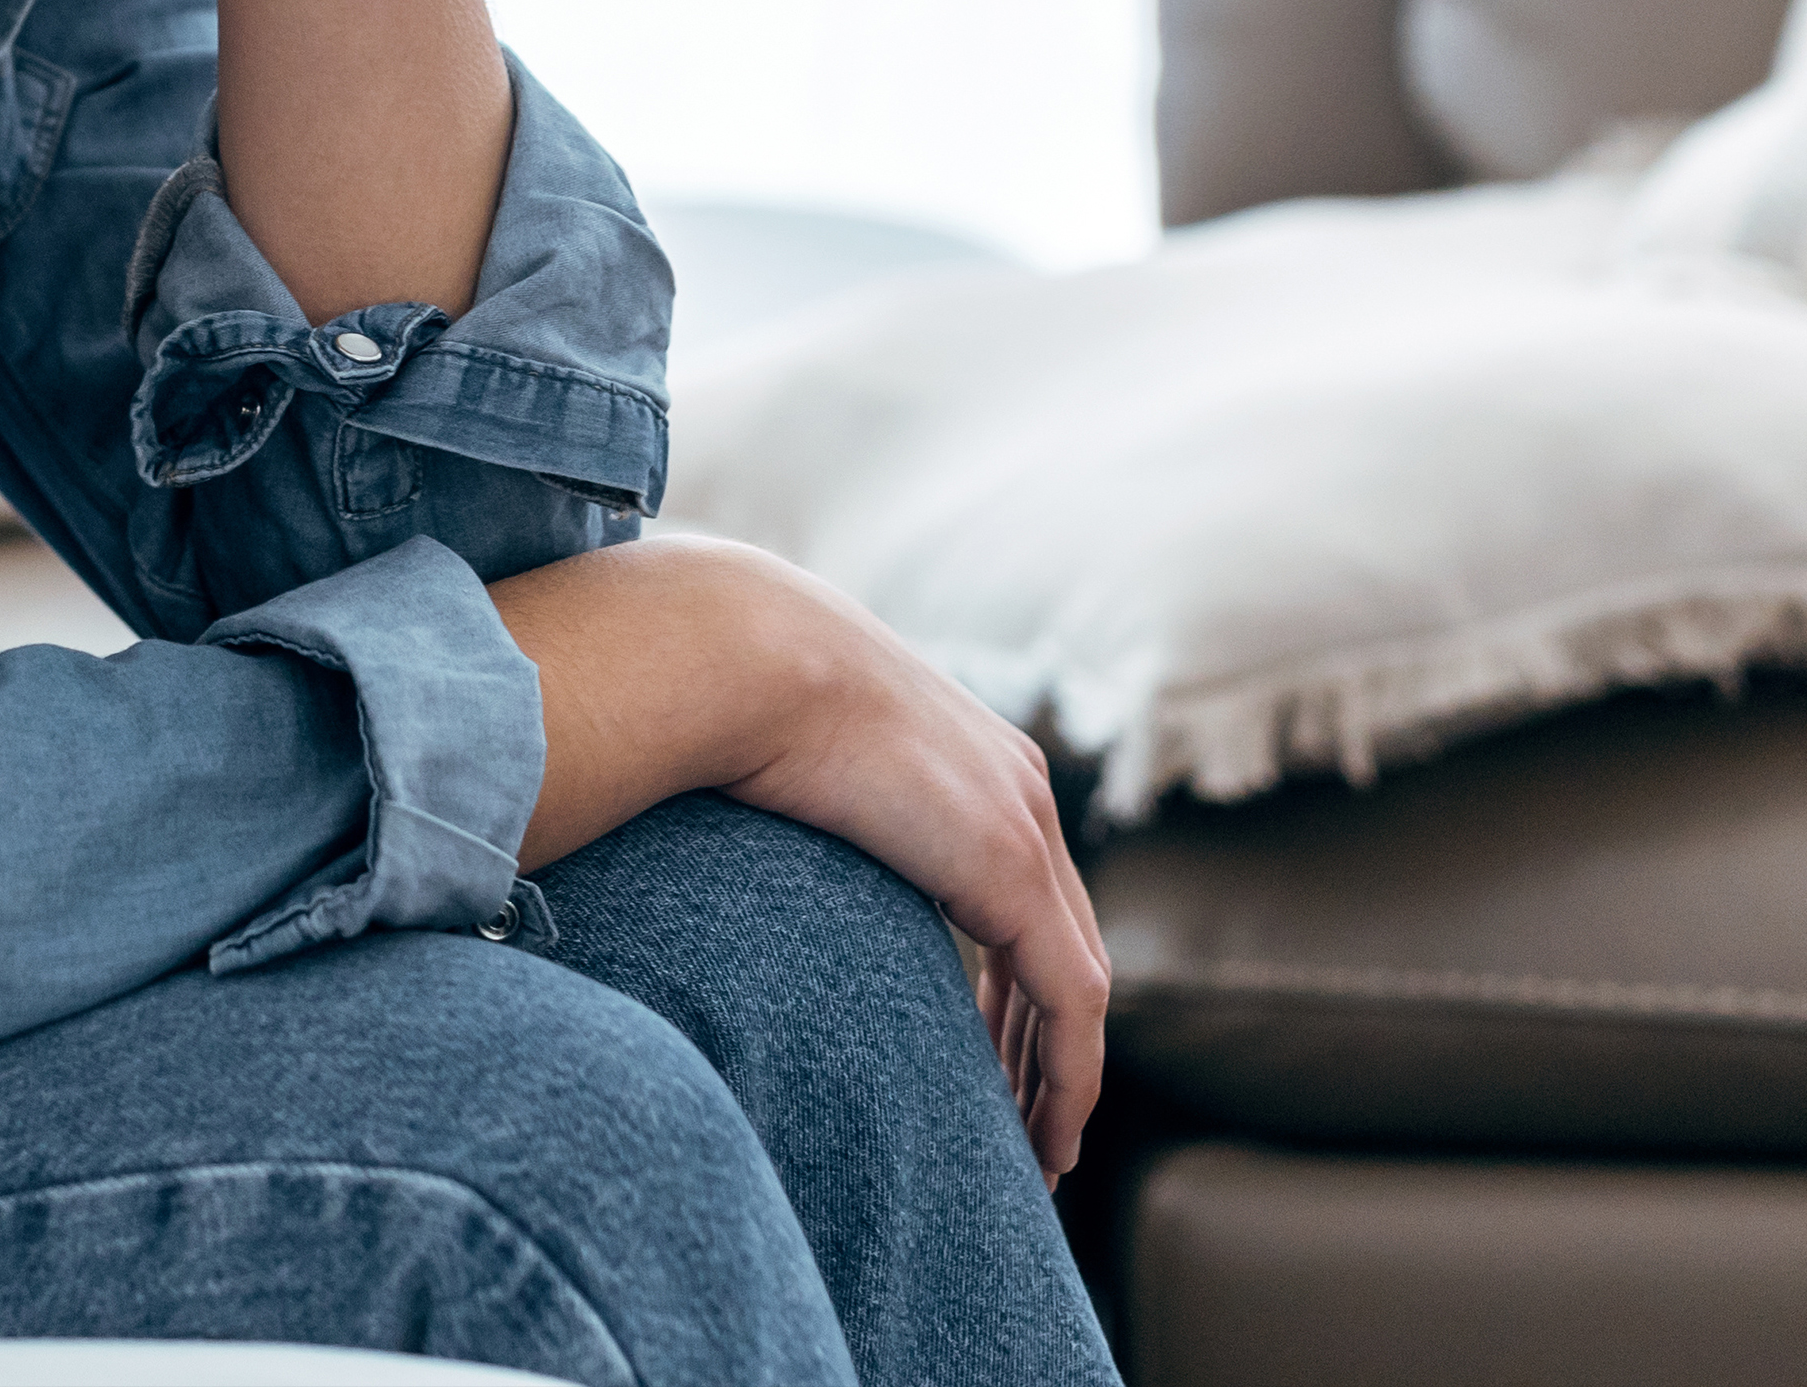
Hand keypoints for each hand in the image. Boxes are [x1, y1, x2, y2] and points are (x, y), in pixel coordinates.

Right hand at [710, 549, 1108, 1183]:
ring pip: (1076, 986)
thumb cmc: (730, 694)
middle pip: (1059, 944)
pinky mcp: (1010, 871)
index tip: (987, 1055)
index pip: (1022, 895)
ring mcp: (1024, 826)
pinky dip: (1065, 1078)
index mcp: (972, 761)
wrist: (741, 651)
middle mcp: (1020, 790)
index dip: (1010, 985)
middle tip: (1019, 1123)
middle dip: (1039, 1040)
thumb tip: (739, 827)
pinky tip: (1044, 1137)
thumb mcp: (785, 752)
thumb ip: (803, 797)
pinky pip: (1070, 1003)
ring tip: (1035, 1154)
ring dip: (1056, 1077)